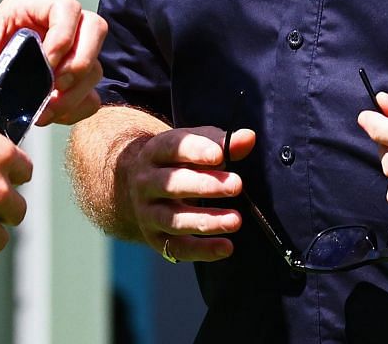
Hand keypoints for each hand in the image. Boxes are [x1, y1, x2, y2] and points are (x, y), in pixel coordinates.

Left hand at [0, 0, 107, 125]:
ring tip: (47, 110)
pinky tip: (52, 116)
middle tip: (57, 87)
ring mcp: (66, 54)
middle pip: (94, 29)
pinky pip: (91, 94)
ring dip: (77, 92)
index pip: (66, 8)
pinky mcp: (69, 83)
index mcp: (28, 9)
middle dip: (81, 61)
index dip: (64, 34)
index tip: (47, 63)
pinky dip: (78, 108)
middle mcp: (53, 26)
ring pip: (95, 66)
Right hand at [116, 125, 253, 262]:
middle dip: (205, 185)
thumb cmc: (178, 161)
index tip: (220, 155)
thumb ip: (223, 142)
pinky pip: (178, 248)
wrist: (139, 187)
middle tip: (237, 185)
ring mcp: (148, 212)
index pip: (173, 148)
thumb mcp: (195, 145)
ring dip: (206, 220)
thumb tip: (248, 138)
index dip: (196, 151)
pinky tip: (227, 247)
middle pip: (172, 184)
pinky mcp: (156, 238)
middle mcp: (147, 182)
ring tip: (236, 220)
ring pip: (174, 219)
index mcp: (155, 152)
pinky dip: (202, 250)